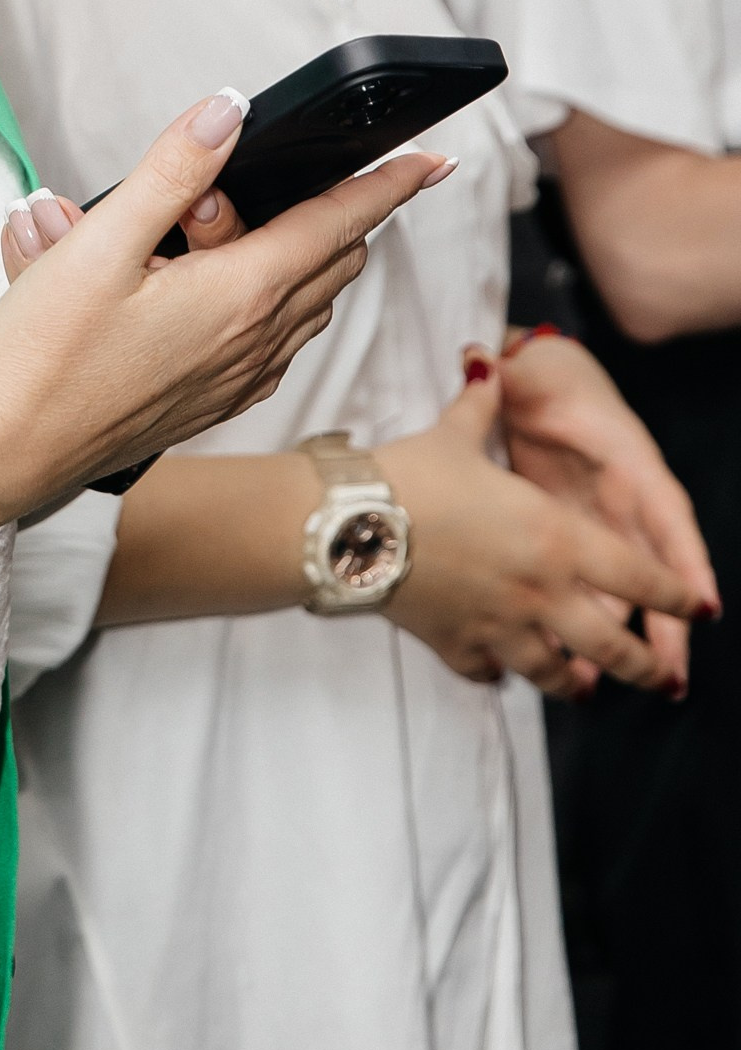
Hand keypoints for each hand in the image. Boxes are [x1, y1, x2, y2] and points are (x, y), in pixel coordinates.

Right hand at [0, 92, 447, 519]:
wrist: (3, 450)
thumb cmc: (40, 354)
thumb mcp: (99, 244)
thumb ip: (172, 171)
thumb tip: (229, 112)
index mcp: (240, 294)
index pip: (340, 222)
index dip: (390, 183)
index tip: (431, 159)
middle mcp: (256, 342)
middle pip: (335, 261)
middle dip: (330, 212)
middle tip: (260, 183)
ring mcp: (238, 380)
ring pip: (309, 305)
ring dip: (300, 258)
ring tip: (234, 230)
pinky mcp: (212, 403)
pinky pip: (277, 345)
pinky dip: (274, 304)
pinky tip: (223, 293)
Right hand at [382, 364, 701, 698]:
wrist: (352, 525)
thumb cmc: (413, 476)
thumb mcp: (456, 432)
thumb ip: (483, 402)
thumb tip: (486, 360)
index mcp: (557, 540)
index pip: (638, 576)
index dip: (674, 594)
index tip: (696, 608)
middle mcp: (542, 593)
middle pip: (612, 647)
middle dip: (644, 668)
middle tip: (662, 680)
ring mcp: (501, 626)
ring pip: (557, 673)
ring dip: (576, 683)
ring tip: (585, 689)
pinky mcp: (457, 645)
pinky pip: (491, 671)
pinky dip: (500, 673)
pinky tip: (500, 670)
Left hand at [496, 325, 718, 691]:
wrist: (535, 381)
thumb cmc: (544, 381)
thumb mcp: (525, 377)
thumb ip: (506, 377)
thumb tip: (477, 359)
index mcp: (625, 461)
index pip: (665, 512)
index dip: (684, 559)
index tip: (702, 603)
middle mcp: (622, 501)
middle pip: (649, 570)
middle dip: (663, 624)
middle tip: (668, 676)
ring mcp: (601, 525)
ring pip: (619, 591)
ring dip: (621, 635)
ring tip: (614, 684)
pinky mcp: (574, 542)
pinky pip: (590, 590)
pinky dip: (586, 624)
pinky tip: (576, 667)